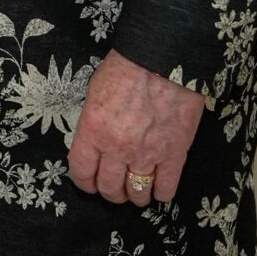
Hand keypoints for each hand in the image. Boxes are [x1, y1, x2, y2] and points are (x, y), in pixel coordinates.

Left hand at [67, 49, 202, 207]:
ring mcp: (147, 154)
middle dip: (110, 192)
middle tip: (114, 189)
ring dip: (135, 196)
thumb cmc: (125, 69)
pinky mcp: (175, 154)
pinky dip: (161, 194)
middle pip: (109, 187)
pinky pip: (166, 188)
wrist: (161, 59)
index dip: (84, 182)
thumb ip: (93, 125)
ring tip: (136, 192)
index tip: (89, 183)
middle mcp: (117, 148)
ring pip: (137, 192)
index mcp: (93, 130)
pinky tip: (158, 190)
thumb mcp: (94, 94)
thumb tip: (96, 144)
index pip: (81, 171)